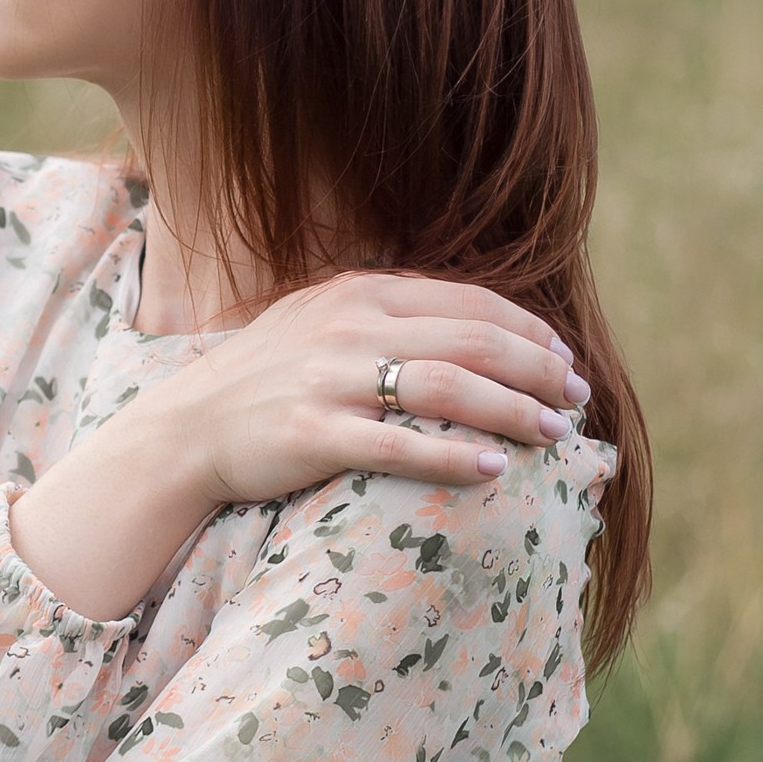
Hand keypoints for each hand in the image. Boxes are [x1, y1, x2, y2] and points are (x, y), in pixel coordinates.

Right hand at [9, 272, 589, 624]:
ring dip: (513, 410)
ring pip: (446, 387)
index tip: (566, 359)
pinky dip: (453, 456)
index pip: (468, 301)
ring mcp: (330, 379)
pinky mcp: (312, 432)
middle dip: (537, 370)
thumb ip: (389, 314)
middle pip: (471, 340)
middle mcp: (351, 327)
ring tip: (556, 433)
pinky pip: (398, 445)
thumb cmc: (267, 380)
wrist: (186, 428)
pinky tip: (495, 469)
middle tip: (577, 398)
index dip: (528, 330)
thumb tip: (469, 326)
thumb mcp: (324, 321)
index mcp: (361, 292)